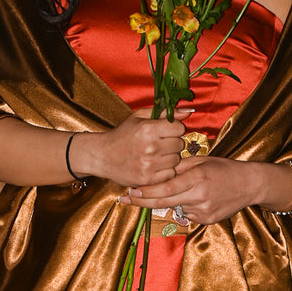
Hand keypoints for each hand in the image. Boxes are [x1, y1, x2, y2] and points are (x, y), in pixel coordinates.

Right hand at [78, 108, 192, 189]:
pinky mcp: (148, 179)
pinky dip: (164, 171)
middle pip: (179, 144)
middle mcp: (150, 147)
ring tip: (155, 155)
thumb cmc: (122, 135)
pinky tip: (154, 166)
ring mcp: (149, 165)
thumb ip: (164, 113)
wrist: (102, 156)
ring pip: (176, 160)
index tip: (164, 132)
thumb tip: (188, 111)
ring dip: (169, 158)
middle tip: (158, 144)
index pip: (179, 128)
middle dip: (171, 143)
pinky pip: (170, 174)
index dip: (173, 129)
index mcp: (148, 129)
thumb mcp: (139, 118)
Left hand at [121, 154, 263, 226]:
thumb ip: (179, 167)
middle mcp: (199, 197)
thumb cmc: (224, 169)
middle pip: (163, 202)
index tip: (129, 191)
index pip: (164, 188)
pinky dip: (185, 206)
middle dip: (142, 202)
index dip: (144, 192)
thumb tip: (158, 171)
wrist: (250, 184)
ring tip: (183, 190)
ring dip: (169, 200)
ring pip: (175, 207)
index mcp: (196, 179)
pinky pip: (188, 213)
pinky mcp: (207, 220)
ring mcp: (203, 211)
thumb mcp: (202, 161)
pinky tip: (198, 198)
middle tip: (124, 200)